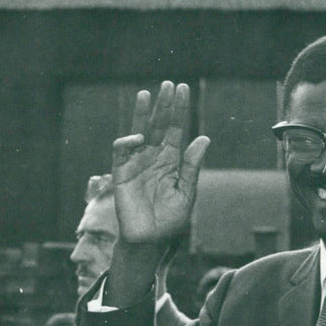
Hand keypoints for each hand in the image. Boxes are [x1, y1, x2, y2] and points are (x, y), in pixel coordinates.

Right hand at [112, 81, 209, 245]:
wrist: (151, 241)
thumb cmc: (170, 221)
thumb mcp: (186, 192)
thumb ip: (191, 166)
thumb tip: (204, 139)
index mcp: (171, 161)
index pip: (174, 129)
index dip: (178, 110)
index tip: (183, 89)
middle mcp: (153, 157)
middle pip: (158, 125)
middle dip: (163, 106)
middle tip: (169, 85)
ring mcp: (136, 163)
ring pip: (139, 132)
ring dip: (143, 114)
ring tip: (148, 94)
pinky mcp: (121, 173)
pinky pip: (122, 151)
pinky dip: (128, 142)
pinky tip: (139, 138)